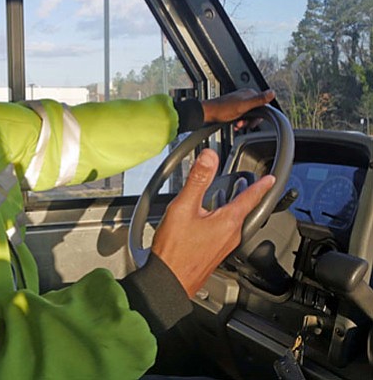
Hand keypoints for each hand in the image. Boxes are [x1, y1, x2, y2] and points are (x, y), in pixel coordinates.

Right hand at [150, 149, 274, 296]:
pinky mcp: (213, 254)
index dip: (261, 186)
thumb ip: (197, 181)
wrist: (168, 282)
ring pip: (232, 222)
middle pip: (243, 210)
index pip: (251, 199)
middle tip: (246, 183)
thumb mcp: (183, 208)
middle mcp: (231, 236)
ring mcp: (223, 247)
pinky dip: (220, 219)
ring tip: (224, 196)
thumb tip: (209, 157)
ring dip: (230, 207)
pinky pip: (222, 232)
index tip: (271, 179)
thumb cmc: (175, 250)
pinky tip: (205, 219)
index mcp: (228, 222)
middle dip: (244, 195)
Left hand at [202, 89, 274, 128]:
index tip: (252, 122)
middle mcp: (245, 97)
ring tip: (238, 124)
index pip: (264, 105)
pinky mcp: (234, 109)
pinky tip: (235, 124)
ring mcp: (239, 102)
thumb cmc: (222, 110)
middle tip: (243, 124)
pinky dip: (240, 122)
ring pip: (250, 115)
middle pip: (257, 112)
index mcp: (249, 94)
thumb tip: (273, 92)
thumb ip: (258, 100)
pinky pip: (243, 117)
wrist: (207, 114)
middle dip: (251, 120)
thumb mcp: (243, 106)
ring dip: (245, 122)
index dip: (259, 116)